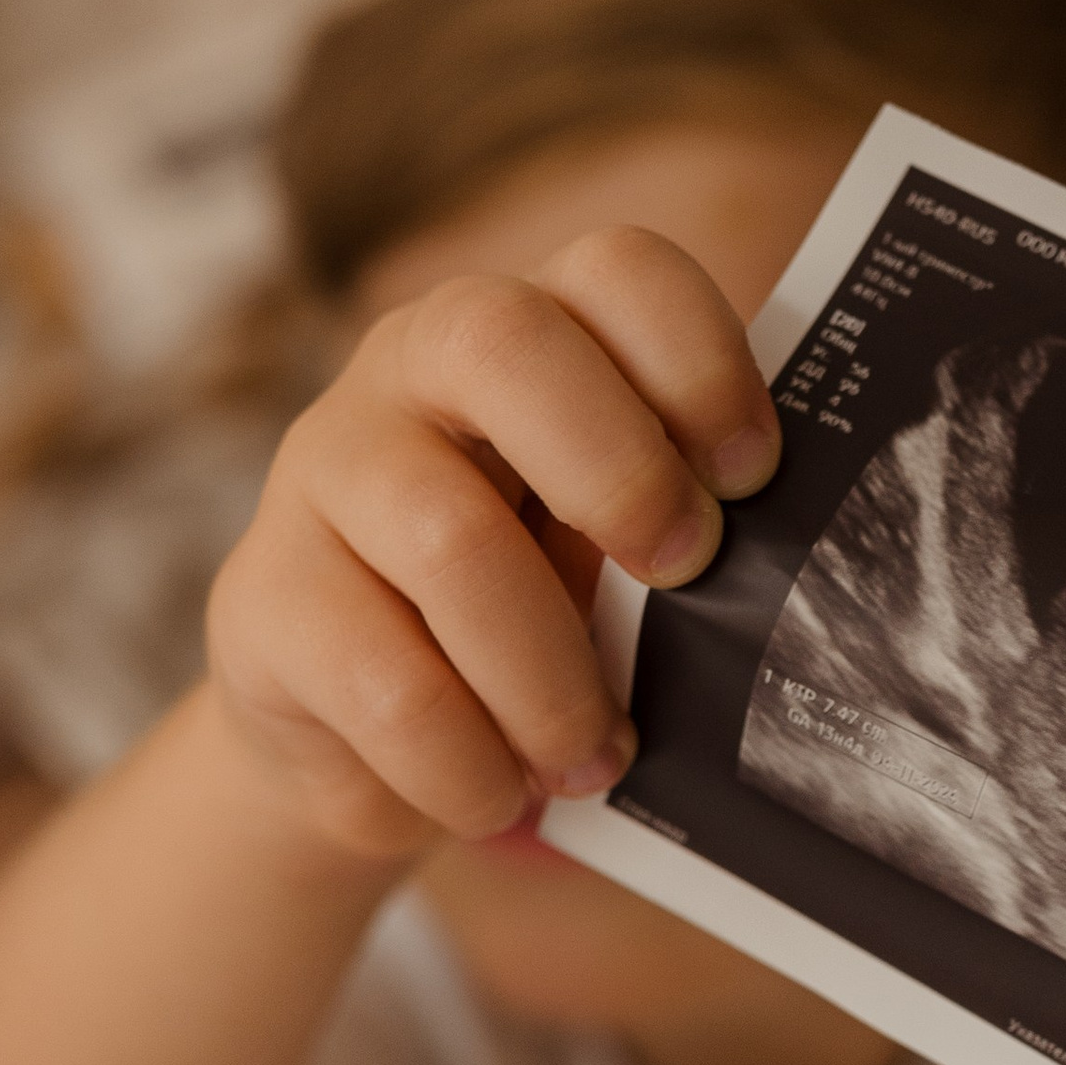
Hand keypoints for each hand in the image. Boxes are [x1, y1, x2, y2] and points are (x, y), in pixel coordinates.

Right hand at [205, 228, 780, 863]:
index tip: (753, 478)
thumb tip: (803, 587)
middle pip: (503, 340)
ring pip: (450, 537)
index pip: (615, 269)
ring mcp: (322, 469)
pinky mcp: (262, 598)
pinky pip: (383, 680)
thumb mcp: (606, 559)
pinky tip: (499, 795)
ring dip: (551, 676)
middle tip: (683, 577)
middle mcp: (411, 367)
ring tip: (593, 758)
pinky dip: (467, 763)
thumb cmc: (526, 621)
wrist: (358, 740)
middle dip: (618, 467)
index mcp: (532, 335)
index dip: (698, 358)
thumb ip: (680, 532)